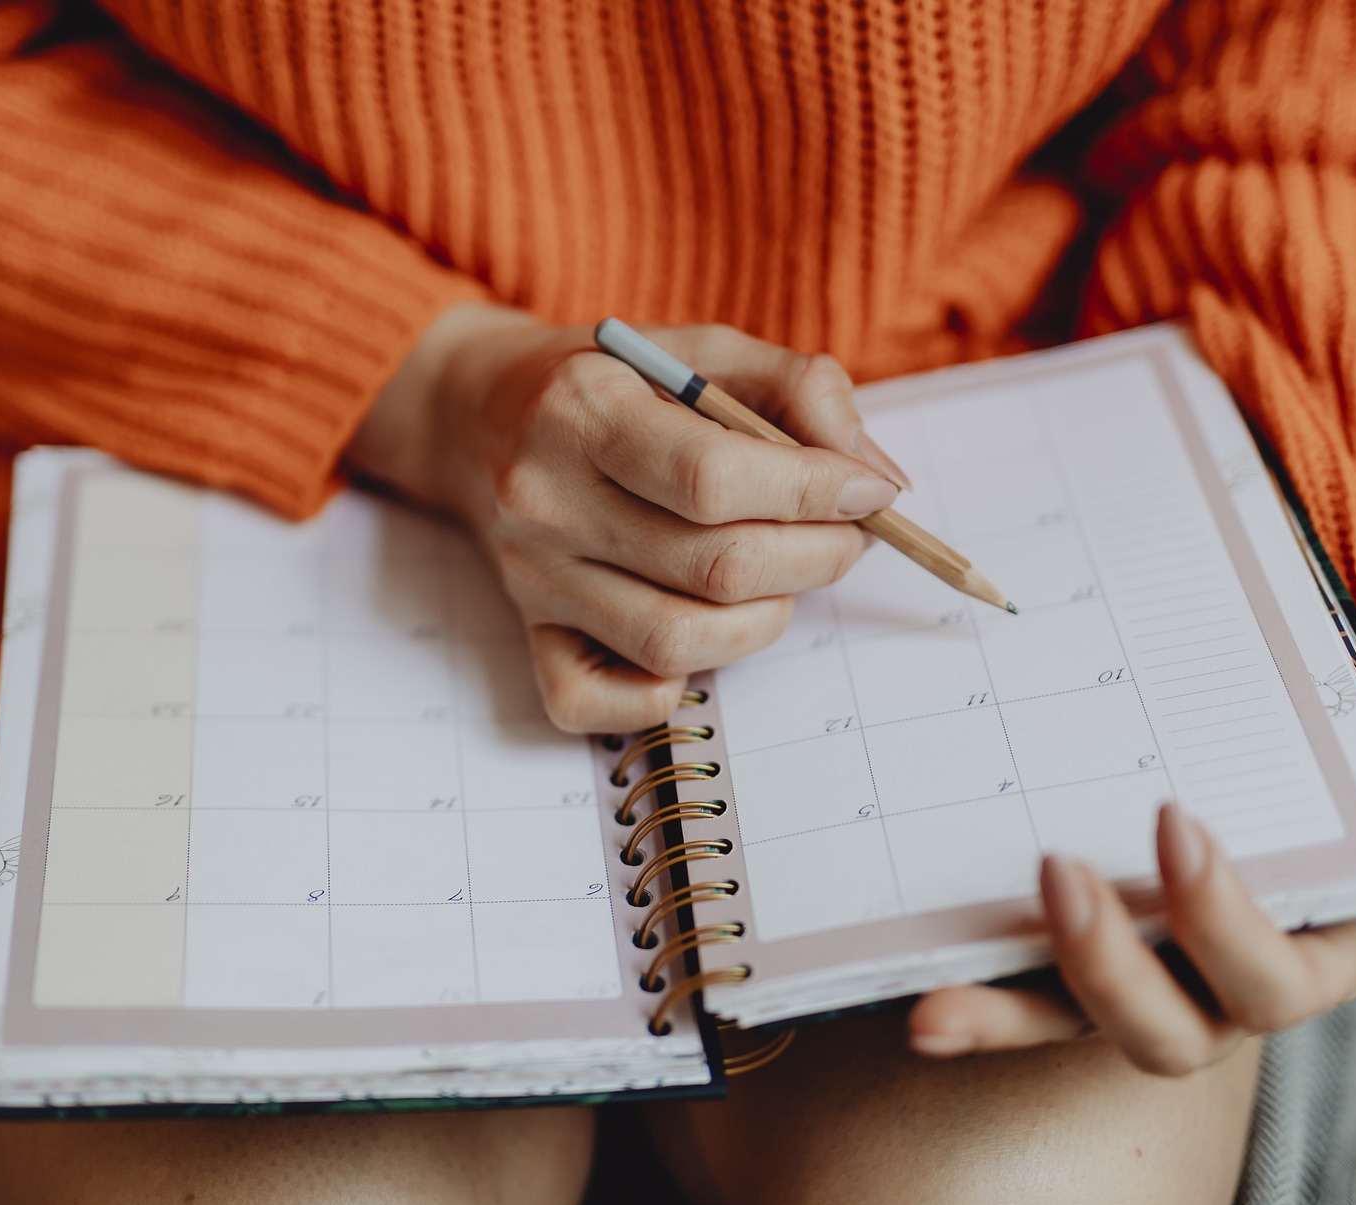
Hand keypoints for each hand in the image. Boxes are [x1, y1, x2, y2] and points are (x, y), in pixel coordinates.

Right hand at [351, 303, 904, 731]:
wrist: (479, 414)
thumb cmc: (612, 382)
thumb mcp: (702, 349)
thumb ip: (800, 391)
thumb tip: (877, 483)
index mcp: (583, 408)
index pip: (715, 478)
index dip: (816, 493)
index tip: (870, 492)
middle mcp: (546, 499)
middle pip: (714, 568)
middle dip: (815, 558)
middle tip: (844, 536)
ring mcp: (533, 576)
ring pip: (677, 642)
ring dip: (763, 620)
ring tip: (780, 578)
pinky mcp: (528, 632)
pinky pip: (595, 703)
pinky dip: (661, 693)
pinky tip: (696, 637)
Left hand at [908, 727, 1355, 1075]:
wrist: (1261, 752)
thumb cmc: (1344, 769)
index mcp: (1308, 953)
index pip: (1274, 973)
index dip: (1225, 918)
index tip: (1175, 820)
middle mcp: (1215, 991)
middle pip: (1171, 1029)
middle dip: (1113, 965)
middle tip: (1057, 870)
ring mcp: (1135, 985)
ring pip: (1079, 1030)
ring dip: (1016, 1011)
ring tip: (942, 989)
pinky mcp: (1063, 972)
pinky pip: (1016, 1007)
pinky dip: (971, 1015)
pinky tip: (918, 1011)